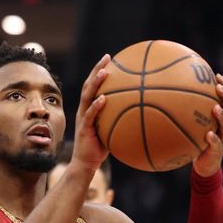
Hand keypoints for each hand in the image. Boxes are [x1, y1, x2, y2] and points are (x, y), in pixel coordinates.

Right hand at [71, 54, 110, 173]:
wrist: (85, 164)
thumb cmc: (99, 149)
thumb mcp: (111, 131)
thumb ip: (119, 120)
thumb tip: (139, 114)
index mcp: (88, 109)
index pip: (92, 86)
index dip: (99, 71)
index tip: (110, 59)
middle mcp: (83, 110)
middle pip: (88, 85)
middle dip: (97, 70)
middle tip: (107, 57)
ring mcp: (82, 118)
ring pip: (87, 96)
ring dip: (95, 83)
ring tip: (105, 72)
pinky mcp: (84, 129)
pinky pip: (90, 115)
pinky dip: (96, 106)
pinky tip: (104, 98)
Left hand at [192, 73, 222, 176]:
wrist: (205, 165)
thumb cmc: (197, 141)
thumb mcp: (193, 126)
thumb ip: (186, 114)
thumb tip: (167, 98)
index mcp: (220, 117)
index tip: (217, 75)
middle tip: (219, 88)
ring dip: (221, 115)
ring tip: (215, 108)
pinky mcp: (217, 150)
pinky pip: (216, 143)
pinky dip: (213, 139)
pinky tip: (209, 134)